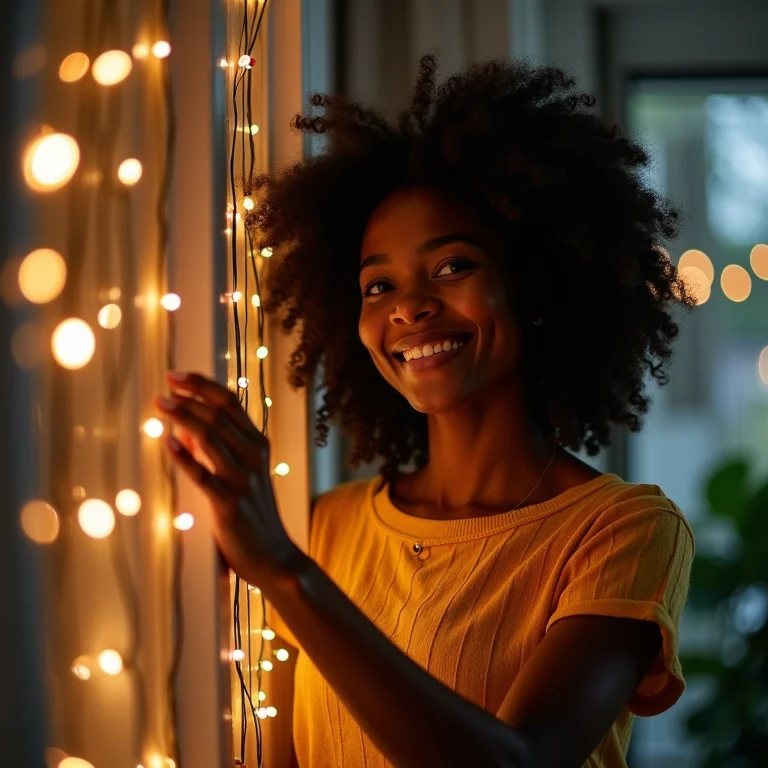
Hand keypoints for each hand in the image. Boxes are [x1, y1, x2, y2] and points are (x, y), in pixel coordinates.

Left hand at [155, 371, 303, 588]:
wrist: (273, 555)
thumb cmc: (253, 514)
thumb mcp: (242, 474)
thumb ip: (219, 449)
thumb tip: (185, 427)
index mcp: (258, 445)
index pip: (231, 404)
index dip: (203, 385)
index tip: (178, 375)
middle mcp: (253, 457)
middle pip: (219, 415)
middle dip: (189, 397)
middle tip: (165, 386)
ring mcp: (242, 479)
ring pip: (210, 437)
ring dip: (184, 417)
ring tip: (162, 405)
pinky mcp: (228, 503)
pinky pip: (202, 475)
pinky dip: (183, 457)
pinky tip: (166, 443)